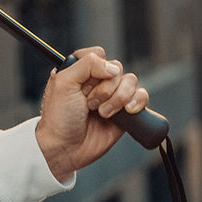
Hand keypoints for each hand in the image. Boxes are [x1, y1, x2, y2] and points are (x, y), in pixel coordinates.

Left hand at [34, 47, 148, 181]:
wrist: (66, 147)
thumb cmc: (59, 116)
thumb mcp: (64, 83)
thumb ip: (87, 65)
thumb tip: (113, 68)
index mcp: (80, 70)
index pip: (98, 54)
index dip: (96, 66)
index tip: (85, 81)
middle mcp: (96, 81)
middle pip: (116, 68)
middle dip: (105, 88)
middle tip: (89, 103)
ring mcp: (112, 96)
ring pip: (130, 81)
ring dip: (118, 97)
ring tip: (103, 113)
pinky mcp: (125, 112)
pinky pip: (142, 97)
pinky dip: (137, 101)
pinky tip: (127, 112)